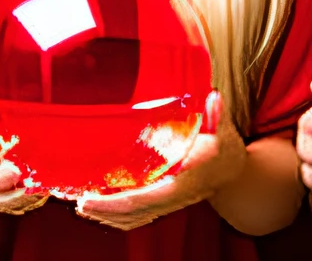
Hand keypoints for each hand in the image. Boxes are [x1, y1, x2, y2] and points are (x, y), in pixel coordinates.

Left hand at [76, 91, 243, 229]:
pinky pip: (138, 216)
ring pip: (136, 216)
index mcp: (188, 176)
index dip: (123, 198)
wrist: (232, 170)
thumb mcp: (221, 125)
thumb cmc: (222, 143)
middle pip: (138, 208)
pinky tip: (96, 209)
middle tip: (79, 200)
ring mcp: (169, 201)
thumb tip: (212, 96)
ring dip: (108, 214)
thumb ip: (214, 112)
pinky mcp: (162, 203)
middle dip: (107, 208)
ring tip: (81, 205)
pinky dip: (116, 216)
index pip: (154, 191)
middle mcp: (177, 193)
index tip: (98, 196)